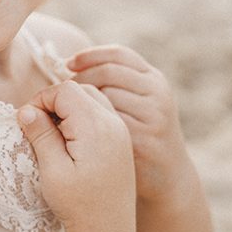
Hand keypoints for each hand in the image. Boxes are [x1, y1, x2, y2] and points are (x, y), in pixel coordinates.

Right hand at [17, 80, 136, 231]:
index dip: (41, 99)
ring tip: (53, 135)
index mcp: (96, 126)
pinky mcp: (122, 142)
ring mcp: (121, 132)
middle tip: (39, 127)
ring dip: (69, 108)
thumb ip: (40, 135)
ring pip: (92, 99)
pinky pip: (101, 114)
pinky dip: (83, 117)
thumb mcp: (53, 171)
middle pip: (80, 90)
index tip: (27, 122)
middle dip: (55, 101)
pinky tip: (70, 142)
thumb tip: (25, 110)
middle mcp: (113, 123)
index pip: (65, 89)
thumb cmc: (79, 206)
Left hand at [68, 46, 196, 204]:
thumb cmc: (142, 135)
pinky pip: (106, 123)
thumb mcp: (140, 103)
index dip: (90, 55)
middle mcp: (157, 94)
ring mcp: (153, 117)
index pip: (119, 54)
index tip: (67, 63)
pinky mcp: (144, 140)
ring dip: (81, 101)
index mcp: (154, 80)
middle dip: (81, 78)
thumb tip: (72, 64)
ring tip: (65, 110)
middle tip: (62, 91)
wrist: (169, 177)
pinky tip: (76, 129)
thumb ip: (118, 84)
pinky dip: (87, 123)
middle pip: (108, 72)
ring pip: (105, 96)